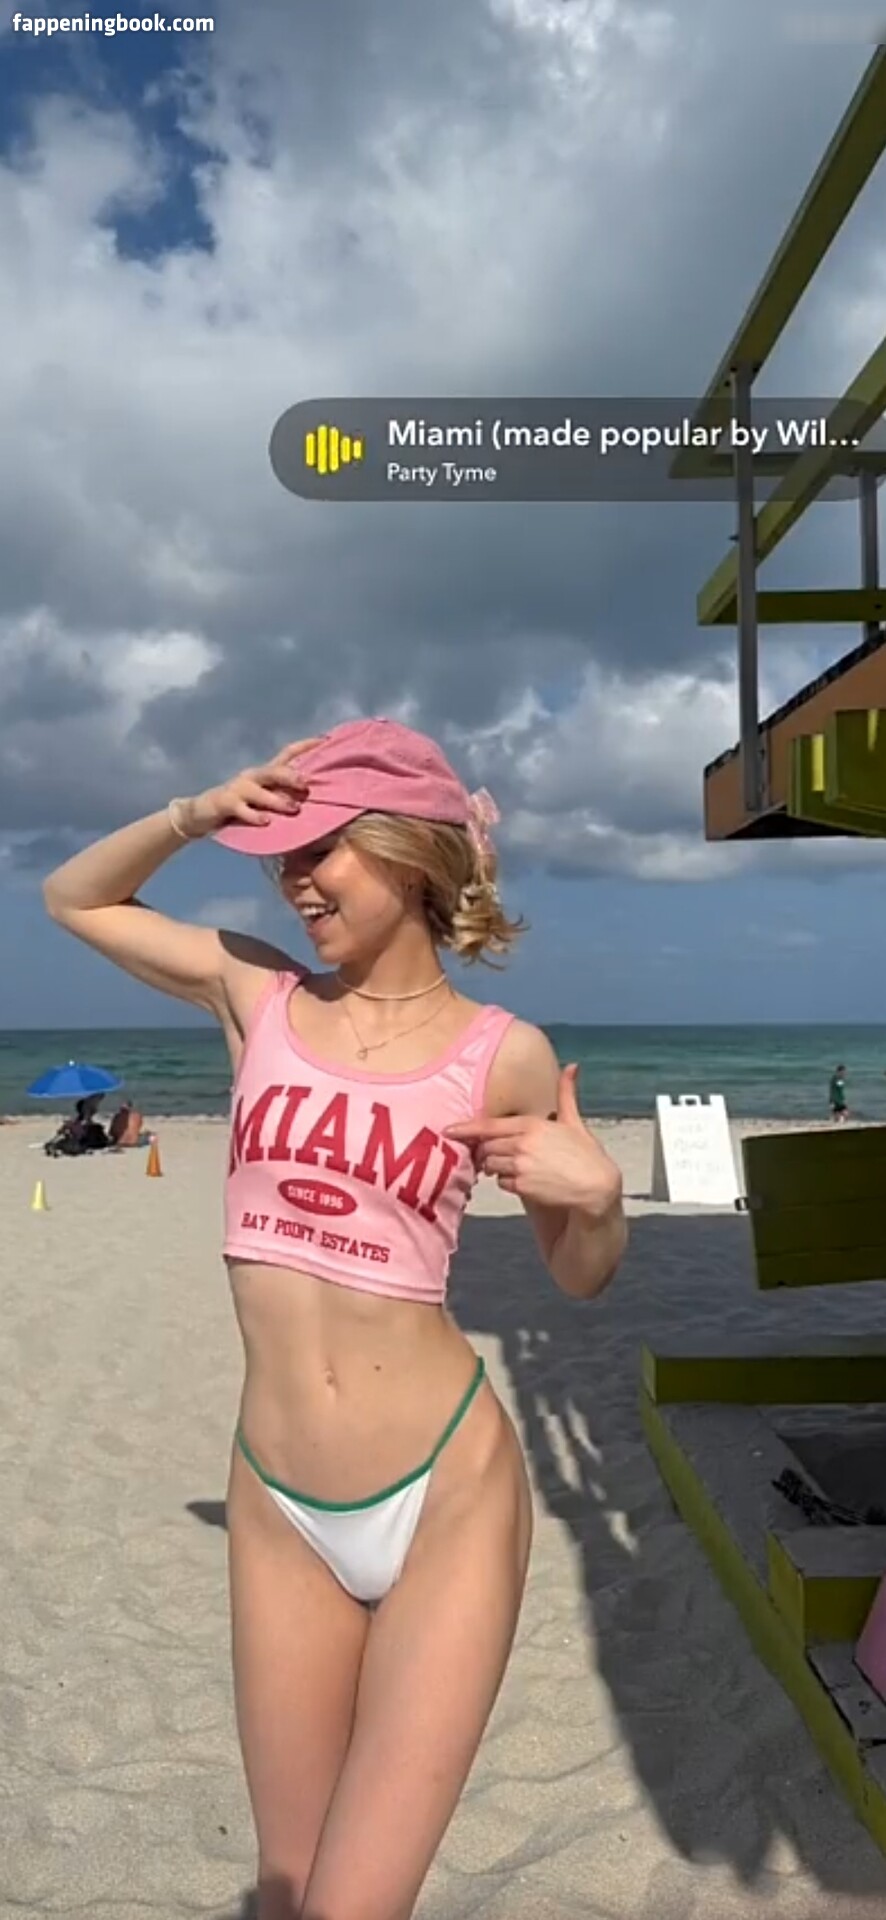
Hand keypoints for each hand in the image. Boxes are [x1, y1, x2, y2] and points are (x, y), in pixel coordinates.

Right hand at [176, 738, 323, 836]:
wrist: (200, 814)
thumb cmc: (240, 807)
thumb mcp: (263, 799)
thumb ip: (283, 795)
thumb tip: (312, 798)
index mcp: (264, 773)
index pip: (287, 753)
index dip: (306, 746)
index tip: (325, 740)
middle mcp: (252, 777)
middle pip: (274, 770)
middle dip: (291, 775)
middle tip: (306, 784)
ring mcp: (238, 789)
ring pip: (260, 790)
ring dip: (278, 799)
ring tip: (294, 808)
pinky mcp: (225, 803)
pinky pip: (242, 809)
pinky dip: (254, 815)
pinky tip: (266, 821)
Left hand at [444, 1063, 621, 1212]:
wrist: (596, 1187)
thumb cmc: (585, 1153)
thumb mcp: (574, 1121)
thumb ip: (566, 1094)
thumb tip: (573, 1065)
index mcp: (531, 1124)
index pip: (488, 1125)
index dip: (466, 1128)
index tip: (448, 1130)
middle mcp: (522, 1143)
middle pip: (486, 1147)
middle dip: (486, 1152)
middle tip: (492, 1155)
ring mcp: (521, 1165)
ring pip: (490, 1166)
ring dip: (495, 1167)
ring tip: (513, 1167)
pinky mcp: (523, 1186)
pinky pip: (501, 1183)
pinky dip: (507, 1182)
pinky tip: (523, 1181)